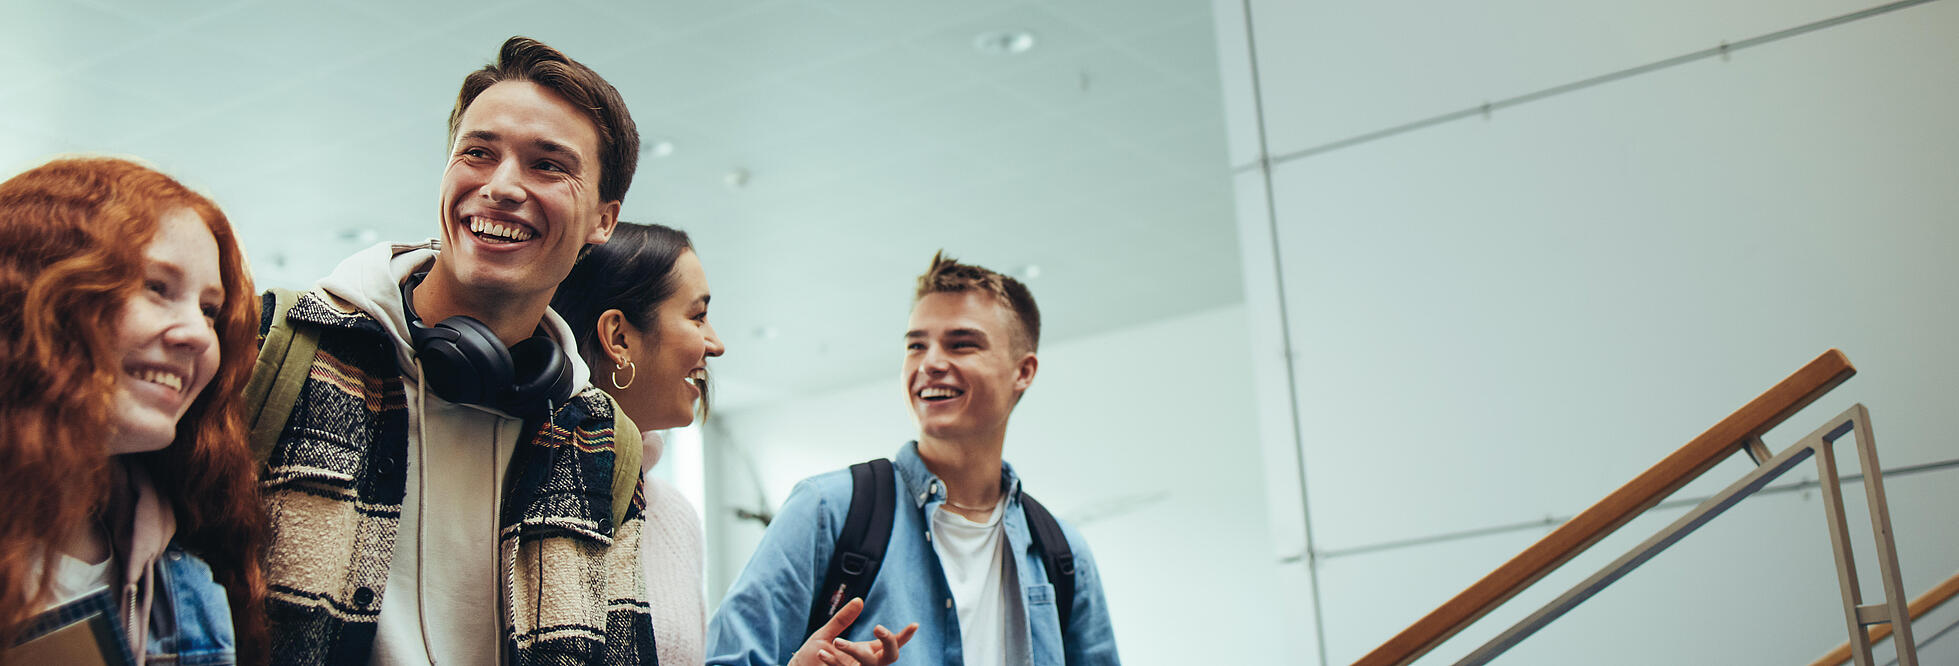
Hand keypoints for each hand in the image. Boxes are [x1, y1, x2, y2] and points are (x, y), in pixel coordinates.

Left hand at [787, 597, 919, 665]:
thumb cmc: (811, 655)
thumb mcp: (827, 633)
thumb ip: (843, 619)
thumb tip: (859, 601)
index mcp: (866, 652)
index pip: (889, 645)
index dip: (903, 636)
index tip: (914, 625)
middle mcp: (865, 664)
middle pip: (889, 656)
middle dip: (888, 641)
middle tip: (878, 627)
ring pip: (867, 663)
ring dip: (852, 650)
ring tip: (836, 641)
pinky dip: (833, 662)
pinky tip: (822, 653)